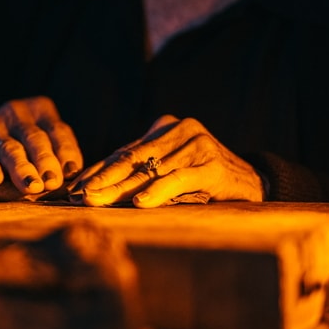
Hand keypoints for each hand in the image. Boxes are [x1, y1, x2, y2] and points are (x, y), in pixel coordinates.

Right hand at [0, 96, 82, 193]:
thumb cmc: (29, 149)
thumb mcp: (48, 144)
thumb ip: (62, 157)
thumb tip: (74, 176)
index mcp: (41, 111)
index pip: (57, 130)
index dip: (65, 152)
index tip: (71, 172)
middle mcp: (18, 115)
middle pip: (35, 138)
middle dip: (45, 161)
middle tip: (52, 182)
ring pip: (11, 149)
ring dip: (22, 169)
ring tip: (32, 186)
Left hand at [69, 115, 264, 206]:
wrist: (254, 183)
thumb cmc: (204, 180)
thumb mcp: (170, 170)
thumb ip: (141, 172)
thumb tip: (94, 187)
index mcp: (166, 126)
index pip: (124, 152)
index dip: (98, 170)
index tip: (75, 189)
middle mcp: (179, 129)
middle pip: (132, 159)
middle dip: (102, 180)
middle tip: (78, 195)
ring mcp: (197, 145)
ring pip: (150, 169)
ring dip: (120, 188)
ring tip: (96, 200)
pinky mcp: (211, 165)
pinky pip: (178, 179)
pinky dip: (158, 192)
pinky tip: (140, 202)